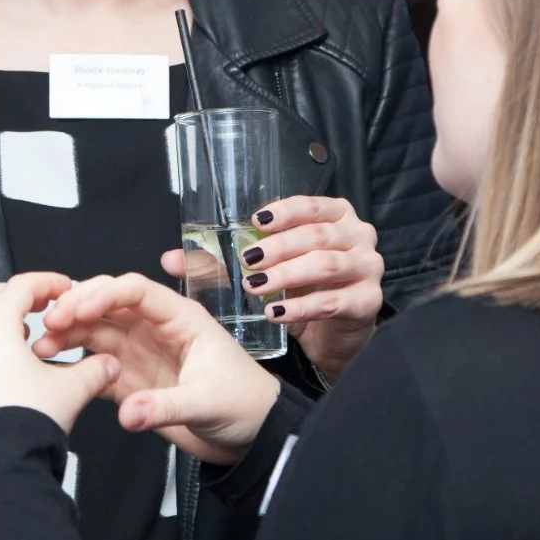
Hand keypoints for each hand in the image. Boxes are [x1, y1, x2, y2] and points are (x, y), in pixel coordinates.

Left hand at [0, 273, 118, 450]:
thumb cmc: (19, 424)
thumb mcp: (68, 392)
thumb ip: (93, 372)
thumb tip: (107, 366)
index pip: (20, 286)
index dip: (46, 282)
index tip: (61, 287)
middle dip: (15, 297)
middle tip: (40, 306)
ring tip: (21, 340)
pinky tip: (0, 374)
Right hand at [38, 273, 279, 465]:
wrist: (252, 437)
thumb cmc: (244, 403)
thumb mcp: (207, 401)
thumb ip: (165, 407)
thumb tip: (128, 413)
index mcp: (180, 318)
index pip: (135, 290)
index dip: (103, 293)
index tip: (76, 308)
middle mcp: (154, 329)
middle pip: (108, 304)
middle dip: (76, 307)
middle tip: (50, 322)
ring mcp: (139, 353)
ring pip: (95, 333)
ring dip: (68, 334)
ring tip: (42, 345)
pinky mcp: (131, 381)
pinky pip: (95, 366)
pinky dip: (74, 365)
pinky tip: (54, 368)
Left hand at [226, 195, 385, 385]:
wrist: (331, 335)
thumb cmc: (300, 291)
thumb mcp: (265, 270)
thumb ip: (221, 262)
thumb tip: (171, 259)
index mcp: (335, 216)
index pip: (311, 205)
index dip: (283, 212)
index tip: (254, 224)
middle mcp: (357, 236)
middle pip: (317, 235)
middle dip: (278, 248)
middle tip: (246, 263)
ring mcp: (368, 268)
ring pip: (326, 264)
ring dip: (286, 275)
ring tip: (255, 287)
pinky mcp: (368, 301)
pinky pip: (333, 302)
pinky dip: (301, 308)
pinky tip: (275, 313)